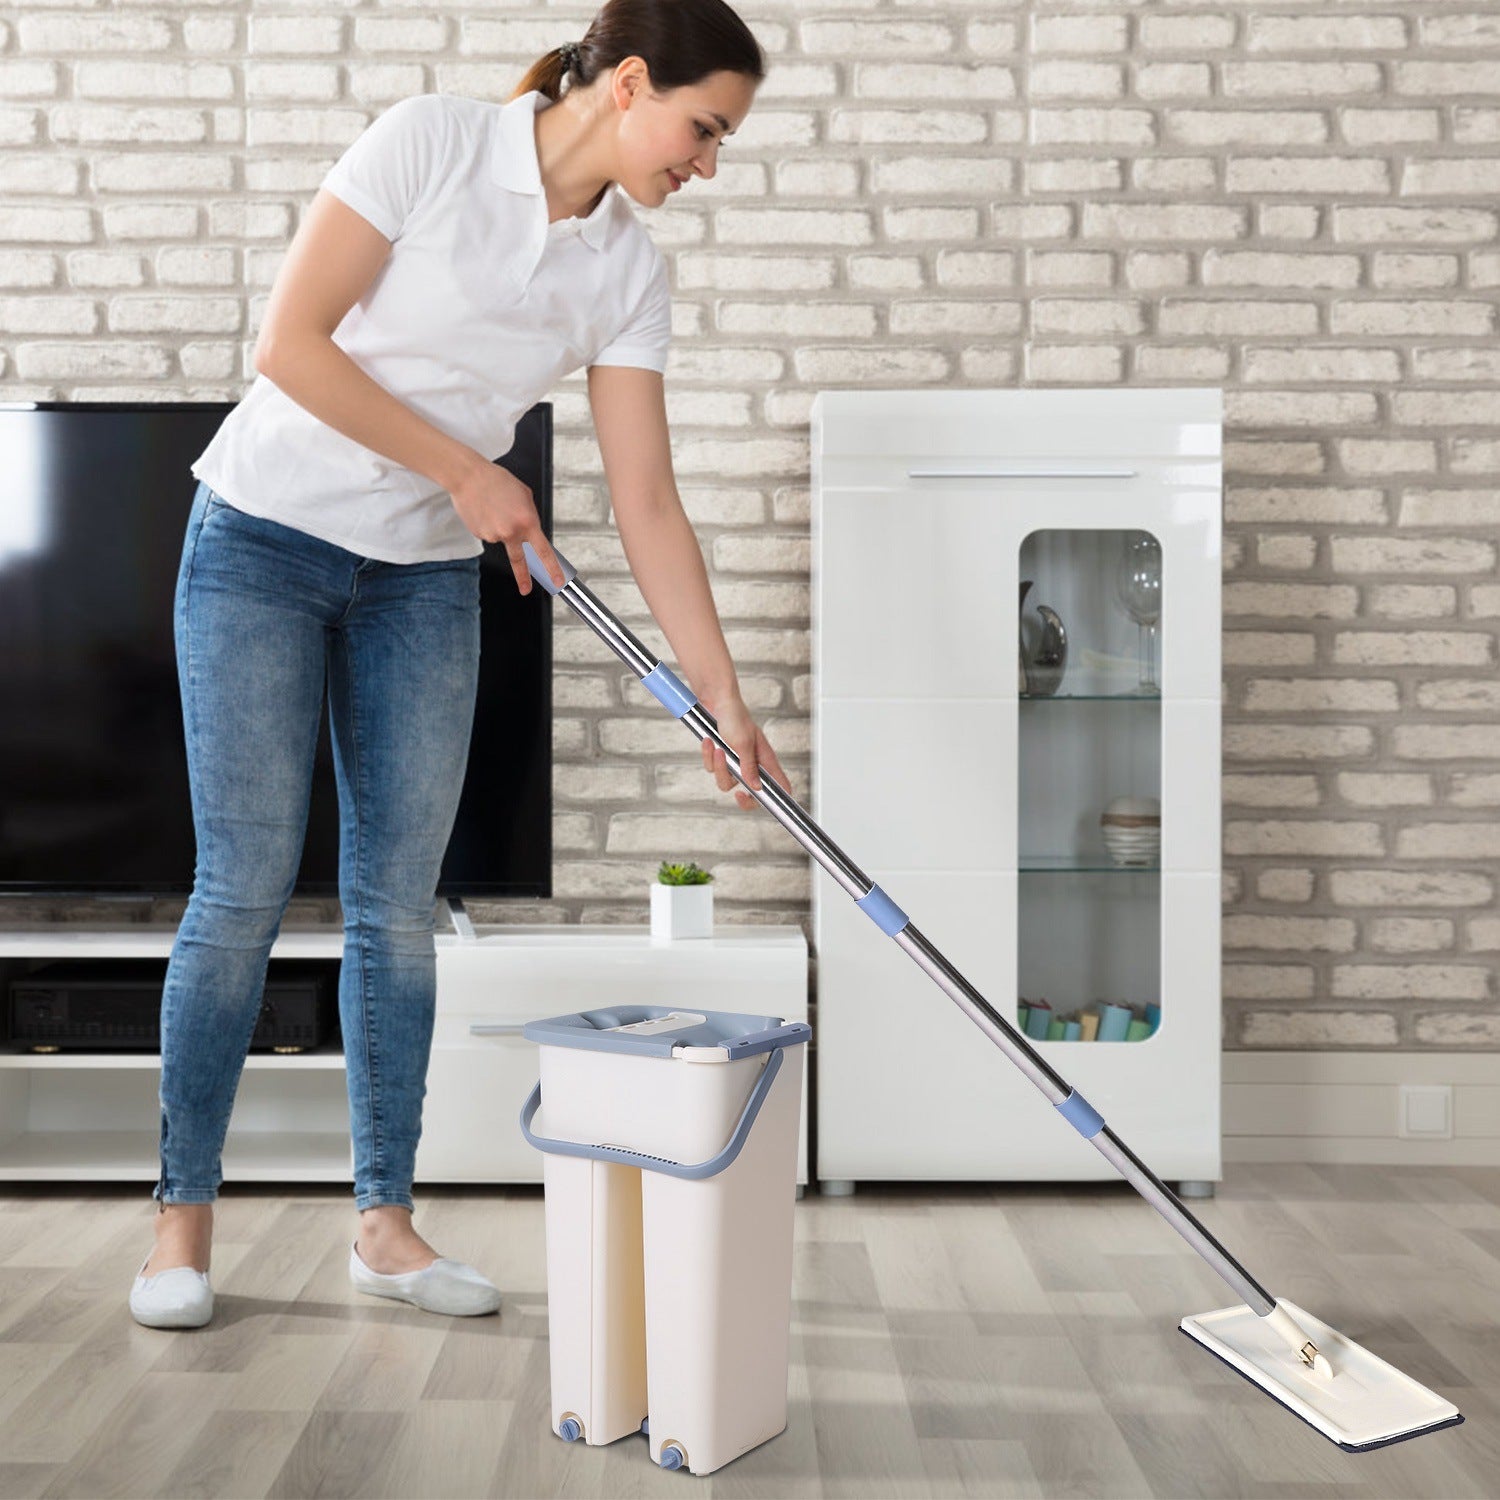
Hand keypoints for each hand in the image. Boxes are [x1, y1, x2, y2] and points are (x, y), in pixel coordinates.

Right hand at [448, 458, 565, 594]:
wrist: (468, 477)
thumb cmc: (496, 481)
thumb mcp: (524, 494)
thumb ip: (530, 514)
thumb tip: (528, 527)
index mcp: (527, 522)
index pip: (543, 552)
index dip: (552, 569)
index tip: (557, 581)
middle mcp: (511, 532)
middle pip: (519, 560)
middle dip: (523, 577)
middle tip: (525, 589)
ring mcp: (493, 536)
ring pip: (501, 537)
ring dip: (500, 526)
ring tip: (494, 508)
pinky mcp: (479, 535)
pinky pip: (488, 533)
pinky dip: (488, 524)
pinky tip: (484, 511)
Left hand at [699, 691, 789, 810]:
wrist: (714, 700)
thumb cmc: (735, 716)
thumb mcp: (743, 743)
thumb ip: (749, 767)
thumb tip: (756, 787)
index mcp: (765, 760)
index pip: (779, 785)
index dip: (777, 800)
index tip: (772, 809)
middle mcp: (751, 763)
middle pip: (749, 792)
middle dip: (740, 792)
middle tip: (738, 793)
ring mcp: (735, 761)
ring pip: (726, 781)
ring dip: (718, 766)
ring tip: (717, 748)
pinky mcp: (720, 756)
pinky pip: (712, 768)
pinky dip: (708, 756)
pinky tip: (709, 742)